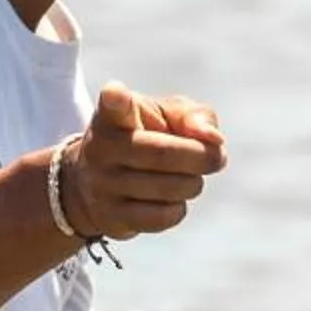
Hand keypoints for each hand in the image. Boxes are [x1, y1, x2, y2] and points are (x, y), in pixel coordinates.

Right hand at [61, 81, 227, 239]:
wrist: (95, 184)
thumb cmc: (145, 139)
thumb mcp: (165, 116)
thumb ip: (193, 116)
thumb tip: (214, 139)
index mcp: (113, 116)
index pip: (112, 105)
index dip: (116, 98)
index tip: (116, 93)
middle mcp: (101, 148)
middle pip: (164, 155)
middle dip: (202, 158)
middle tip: (216, 157)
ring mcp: (102, 185)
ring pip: (171, 188)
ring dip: (193, 183)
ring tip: (186, 177)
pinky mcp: (110, 218)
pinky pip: (163, 217)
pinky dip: (178, 208)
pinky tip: (170, 200)